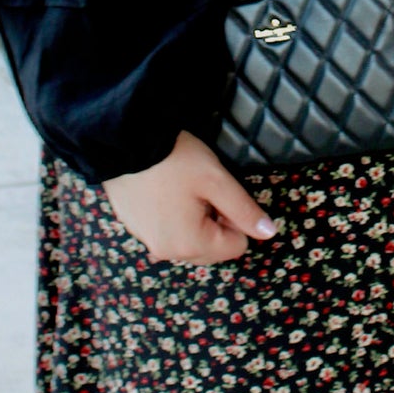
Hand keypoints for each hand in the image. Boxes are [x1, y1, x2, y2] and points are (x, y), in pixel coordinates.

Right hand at [103, 129, 277, 265]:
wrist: (124, 141)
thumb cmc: (174, 159)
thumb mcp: (217, 180)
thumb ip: (245, 210)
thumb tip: (269, 232)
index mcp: (191, 244)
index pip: (236, 246)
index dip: (235, 218)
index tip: (220, 193)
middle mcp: (167, 252)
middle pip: (212, 249)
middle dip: (215, 223)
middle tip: (202, 191)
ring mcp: (147, 241)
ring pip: (189, 240)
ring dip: (194, 221)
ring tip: (182, 190)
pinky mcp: (134, 228)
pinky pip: (166, 232)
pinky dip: (172, 217)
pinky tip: (164, 191)